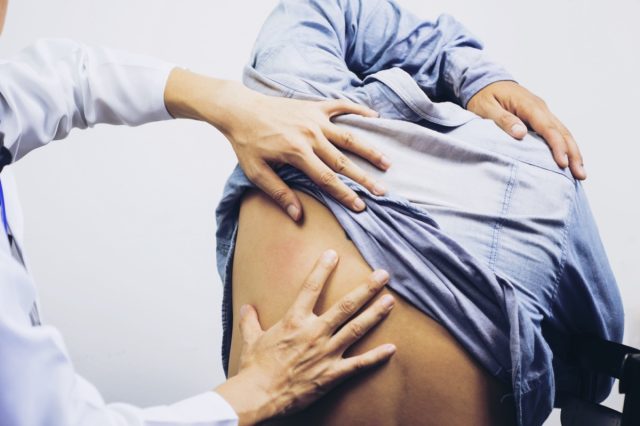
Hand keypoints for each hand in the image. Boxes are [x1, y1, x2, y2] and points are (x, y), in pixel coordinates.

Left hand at [164, 68, 389, 220]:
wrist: (240, 109)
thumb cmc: (246, 143)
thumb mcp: (256, 172)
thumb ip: (278, 192)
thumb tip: (297, 215)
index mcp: (297, 153)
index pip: (327, 179)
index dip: (345, 194)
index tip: (360, 206)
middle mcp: (310, 135)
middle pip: (343, 161)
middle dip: (364, 178)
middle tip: (381, 191)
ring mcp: (314, 119)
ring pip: (349, 136)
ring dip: (369, 149)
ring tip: (387, 162)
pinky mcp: (314, 106)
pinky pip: (342, 107)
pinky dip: (359, 110)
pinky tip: (375, 116)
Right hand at [215, 250, 396, 424]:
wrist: (258, 395)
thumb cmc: (255, 368)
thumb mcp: (250, 339)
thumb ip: (250, 321)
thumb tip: (246, 308)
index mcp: (294, 321)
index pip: (310, 287)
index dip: (322, 269)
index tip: (334, 254)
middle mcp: (314, 332)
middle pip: (346, 305)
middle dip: (366, 288)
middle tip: (383, 275)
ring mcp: (326, 353)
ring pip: (356, 329)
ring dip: (375, 314)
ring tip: (390, 301)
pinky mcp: (332, 374)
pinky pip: (359, 364)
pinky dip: (376, 356)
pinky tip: (392, 348)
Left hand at [467, 81, 585, 179]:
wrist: (485, 81)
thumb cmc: (483, 96)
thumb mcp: (486, 107)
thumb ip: (503, 120)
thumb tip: (521, 133)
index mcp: (528, 105)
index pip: (547, 127)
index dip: (557, 146)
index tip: (562, 163)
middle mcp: (540, 108)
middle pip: (562, 131)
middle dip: (573, 153)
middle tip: (580, 175)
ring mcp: (542, 112)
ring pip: (563, 132)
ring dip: (573, 152)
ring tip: (580, 173)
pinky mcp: (539, 118)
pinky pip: (556, 132)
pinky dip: (565, 146)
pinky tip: (569, 160)